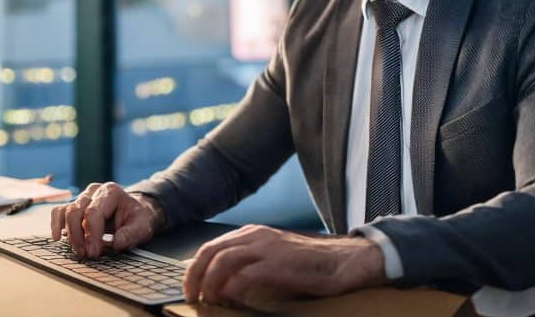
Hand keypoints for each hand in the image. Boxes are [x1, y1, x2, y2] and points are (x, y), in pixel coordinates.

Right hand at [50, 182, 163, 257]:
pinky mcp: (75, 205)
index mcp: (111, 192)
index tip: (93, 253)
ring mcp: (83, 197)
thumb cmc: (137, 218)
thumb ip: (131, 234)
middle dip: (78, 236)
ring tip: (78, 250)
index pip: (93, 212)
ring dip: (69, 233)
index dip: (91, 235)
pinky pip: (59, 211)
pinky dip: (56, 224)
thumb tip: (117, 243)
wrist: (134, 212)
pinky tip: (57, 237)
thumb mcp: (142, 226)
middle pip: (76, 211)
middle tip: (85, 254)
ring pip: (66, 211)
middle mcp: (94, 191)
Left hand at [183, 224, 386, 307]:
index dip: (195, 269)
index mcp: (251, 233)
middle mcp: (255, 235)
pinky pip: (245, 275)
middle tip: (192, 297)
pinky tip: (232, 301)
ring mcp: (266, 248)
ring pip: (222, 261)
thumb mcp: (271, 256)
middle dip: (194, 276)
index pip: (210, 247)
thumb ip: (248, 263)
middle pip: (209, 252)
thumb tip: (222, 284)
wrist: (343, 260)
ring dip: (210, 284)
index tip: (191, 288)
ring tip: (210, 301)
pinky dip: (232, 289)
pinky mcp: (278, 264)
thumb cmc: (308, 263)